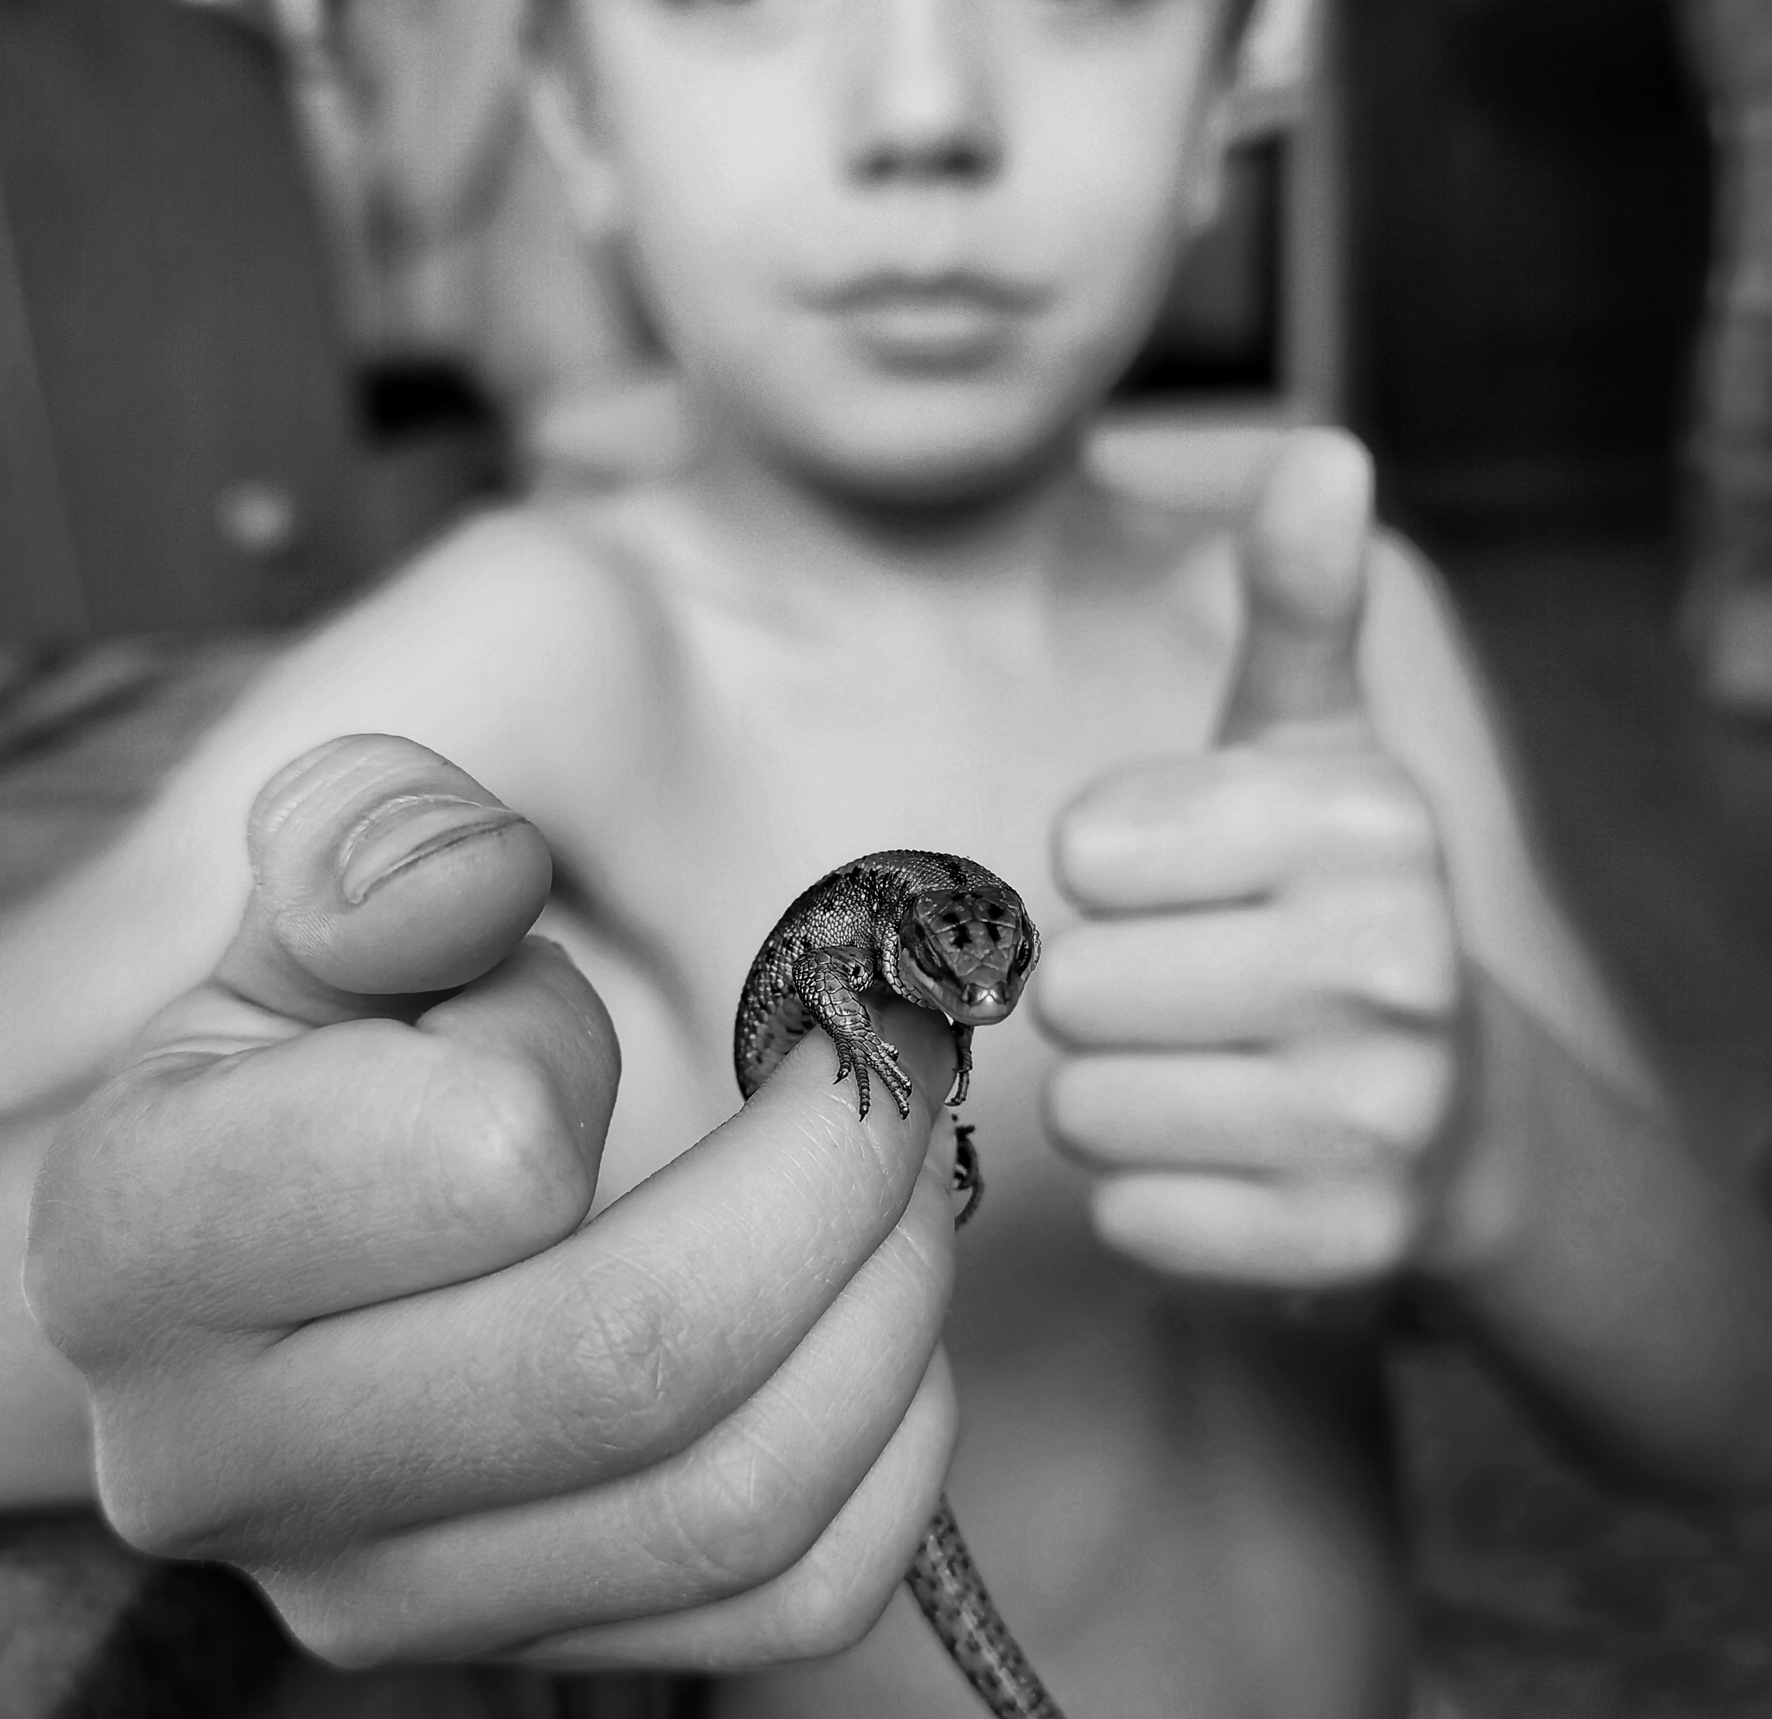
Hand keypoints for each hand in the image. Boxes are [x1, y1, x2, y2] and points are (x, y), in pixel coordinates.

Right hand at [25, 736, 958, 1672]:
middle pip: (638, 1359)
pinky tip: (882, 1318)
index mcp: (149, 1238)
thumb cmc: (307, 1033)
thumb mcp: (309, 888)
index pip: (480, 1159)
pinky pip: (785, 1597)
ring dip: (892, 1301)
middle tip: (903, 1053)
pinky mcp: (519, 1640)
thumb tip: (482, 881)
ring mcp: (384, 1587)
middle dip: (839, 1171)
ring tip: (917, 1168)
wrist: (264, 1229)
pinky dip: (892, 1449)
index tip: (574, 983)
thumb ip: (372, 837)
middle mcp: (236, 1461)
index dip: (572, 1042)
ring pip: (733, 1501)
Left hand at [1040, 431, 1466, 1290]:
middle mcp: (1388, 964)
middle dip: (1102, 990)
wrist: (1465, 1115)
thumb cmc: (1335, 905)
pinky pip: (1129, 1217)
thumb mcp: (1317, 746)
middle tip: (1190, 992)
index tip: (1180, 882)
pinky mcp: (1342, 1245)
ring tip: (1210, 1072)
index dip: (1108, 870)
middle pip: (1070, 985)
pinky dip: (1152, 1196)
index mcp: (1363, 821)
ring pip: (1085, 1107)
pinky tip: (1230, 1159)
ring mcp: (1374, 1117)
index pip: (1083, 847)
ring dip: (1116, 1094)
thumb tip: (1325, 446)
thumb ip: (1298, 602)